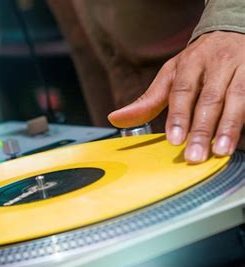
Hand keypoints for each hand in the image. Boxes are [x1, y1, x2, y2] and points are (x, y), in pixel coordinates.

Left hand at [108, 31, 244, 163]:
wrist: (234, 31)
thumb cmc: (199, 61)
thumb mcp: (171, 75)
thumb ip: (148, 100)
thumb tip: (116, 118)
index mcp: (191, 63)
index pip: (183, 91)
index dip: (178, 116)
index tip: (174, 139)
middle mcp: (218, 63)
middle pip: (209, 99)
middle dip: (201, 129)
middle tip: (194, 155)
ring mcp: (243, 68)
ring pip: (237, 99)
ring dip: (229, 127)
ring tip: (220, 151)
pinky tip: (237, 140)